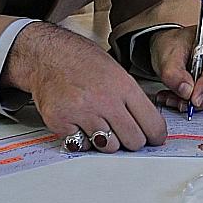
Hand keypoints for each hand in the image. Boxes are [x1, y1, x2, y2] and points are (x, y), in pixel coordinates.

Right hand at [4, 21, 166, 151]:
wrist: (47, 55)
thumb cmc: (81, 61)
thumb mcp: (117, 72)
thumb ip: (132, 99)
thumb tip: (149, 126)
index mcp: (123, 86)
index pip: (152, 124)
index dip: (156, 136)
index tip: (153, 138)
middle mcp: (104, 100)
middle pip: (133, 140)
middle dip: (133, 141)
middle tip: (125, 134)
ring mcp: (82, 112)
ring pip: (109, 147)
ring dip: (107, 141)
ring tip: (99, 125)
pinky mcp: (61, 122)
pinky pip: (81, 145)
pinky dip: (82, 139)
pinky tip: (80, 124)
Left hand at [150, 2, 202, 109]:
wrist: (177, 44)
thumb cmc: (175, 42)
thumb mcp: (167, 53)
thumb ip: (173, 73)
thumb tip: (186, 90)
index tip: (193, 99)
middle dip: (202, 97)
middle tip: (181, 103)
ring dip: (200, 102)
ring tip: (176, 100)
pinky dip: (201, 102)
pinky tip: (183, 100)